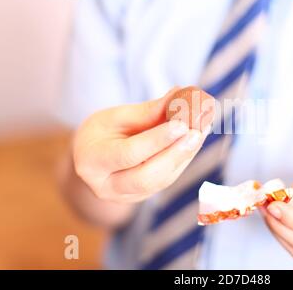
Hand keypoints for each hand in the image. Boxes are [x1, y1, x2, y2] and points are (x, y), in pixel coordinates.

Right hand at [73, 87, 209, 202]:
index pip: (128, 154)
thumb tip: (178, 96)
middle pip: (146, 176)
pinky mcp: (143, 196)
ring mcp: (126, 196)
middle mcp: (107, 186)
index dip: (157, 140)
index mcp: (92, 162)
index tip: (181, 124)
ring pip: (162, 180)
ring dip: (185, 155)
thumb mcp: (114, 117)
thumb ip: (146, 112)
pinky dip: (183, 158)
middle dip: (175, 153)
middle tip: (197, 132)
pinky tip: (196, 139)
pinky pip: (167, 179)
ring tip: (202, 130)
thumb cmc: (101, 132)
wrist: (90, 160)